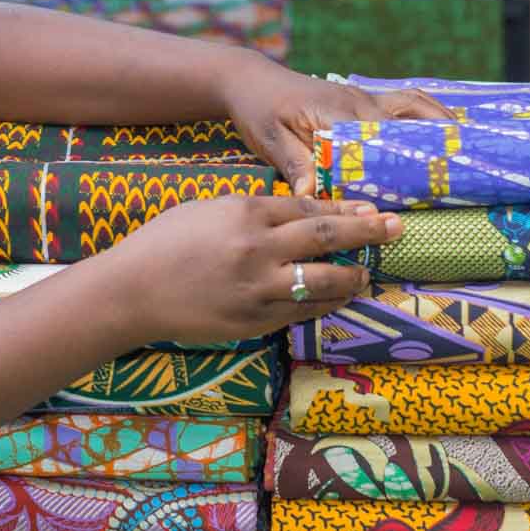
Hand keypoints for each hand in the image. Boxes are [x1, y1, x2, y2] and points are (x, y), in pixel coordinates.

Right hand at [97, 194, 402, 346]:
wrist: (132, 291)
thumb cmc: (165, 242)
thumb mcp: (209, 209)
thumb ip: (254, 210)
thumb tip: (295, 214)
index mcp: (247, 214)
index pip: (309, 208)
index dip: (346, 207)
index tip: (373, 208)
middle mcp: (259, 251)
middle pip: (327, 238)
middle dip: (367, 232)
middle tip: (397, 229)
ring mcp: (259, 290)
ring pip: (322, 283)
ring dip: (351, 276)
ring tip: (366, 273)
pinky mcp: (254, 322)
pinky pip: (300, 312)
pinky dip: (322, 303)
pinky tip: (335, 296)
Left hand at [219, 59, 454, 194]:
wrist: (248, 81)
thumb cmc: (258, 111)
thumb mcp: (271, 141)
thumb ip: (296, 166)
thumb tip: (313, 196)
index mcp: (340, 113)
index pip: (383, 139)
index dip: (407, 161)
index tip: (431, 184)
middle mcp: (359, 101)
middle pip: (410, 120)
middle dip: (439, 142)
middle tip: (468, 167)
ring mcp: (363, 97)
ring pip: (414, 104)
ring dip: (441, 120)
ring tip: (469, 143)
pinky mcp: (361, 99)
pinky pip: (404, 103)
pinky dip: (428, 112)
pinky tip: (444, 126)